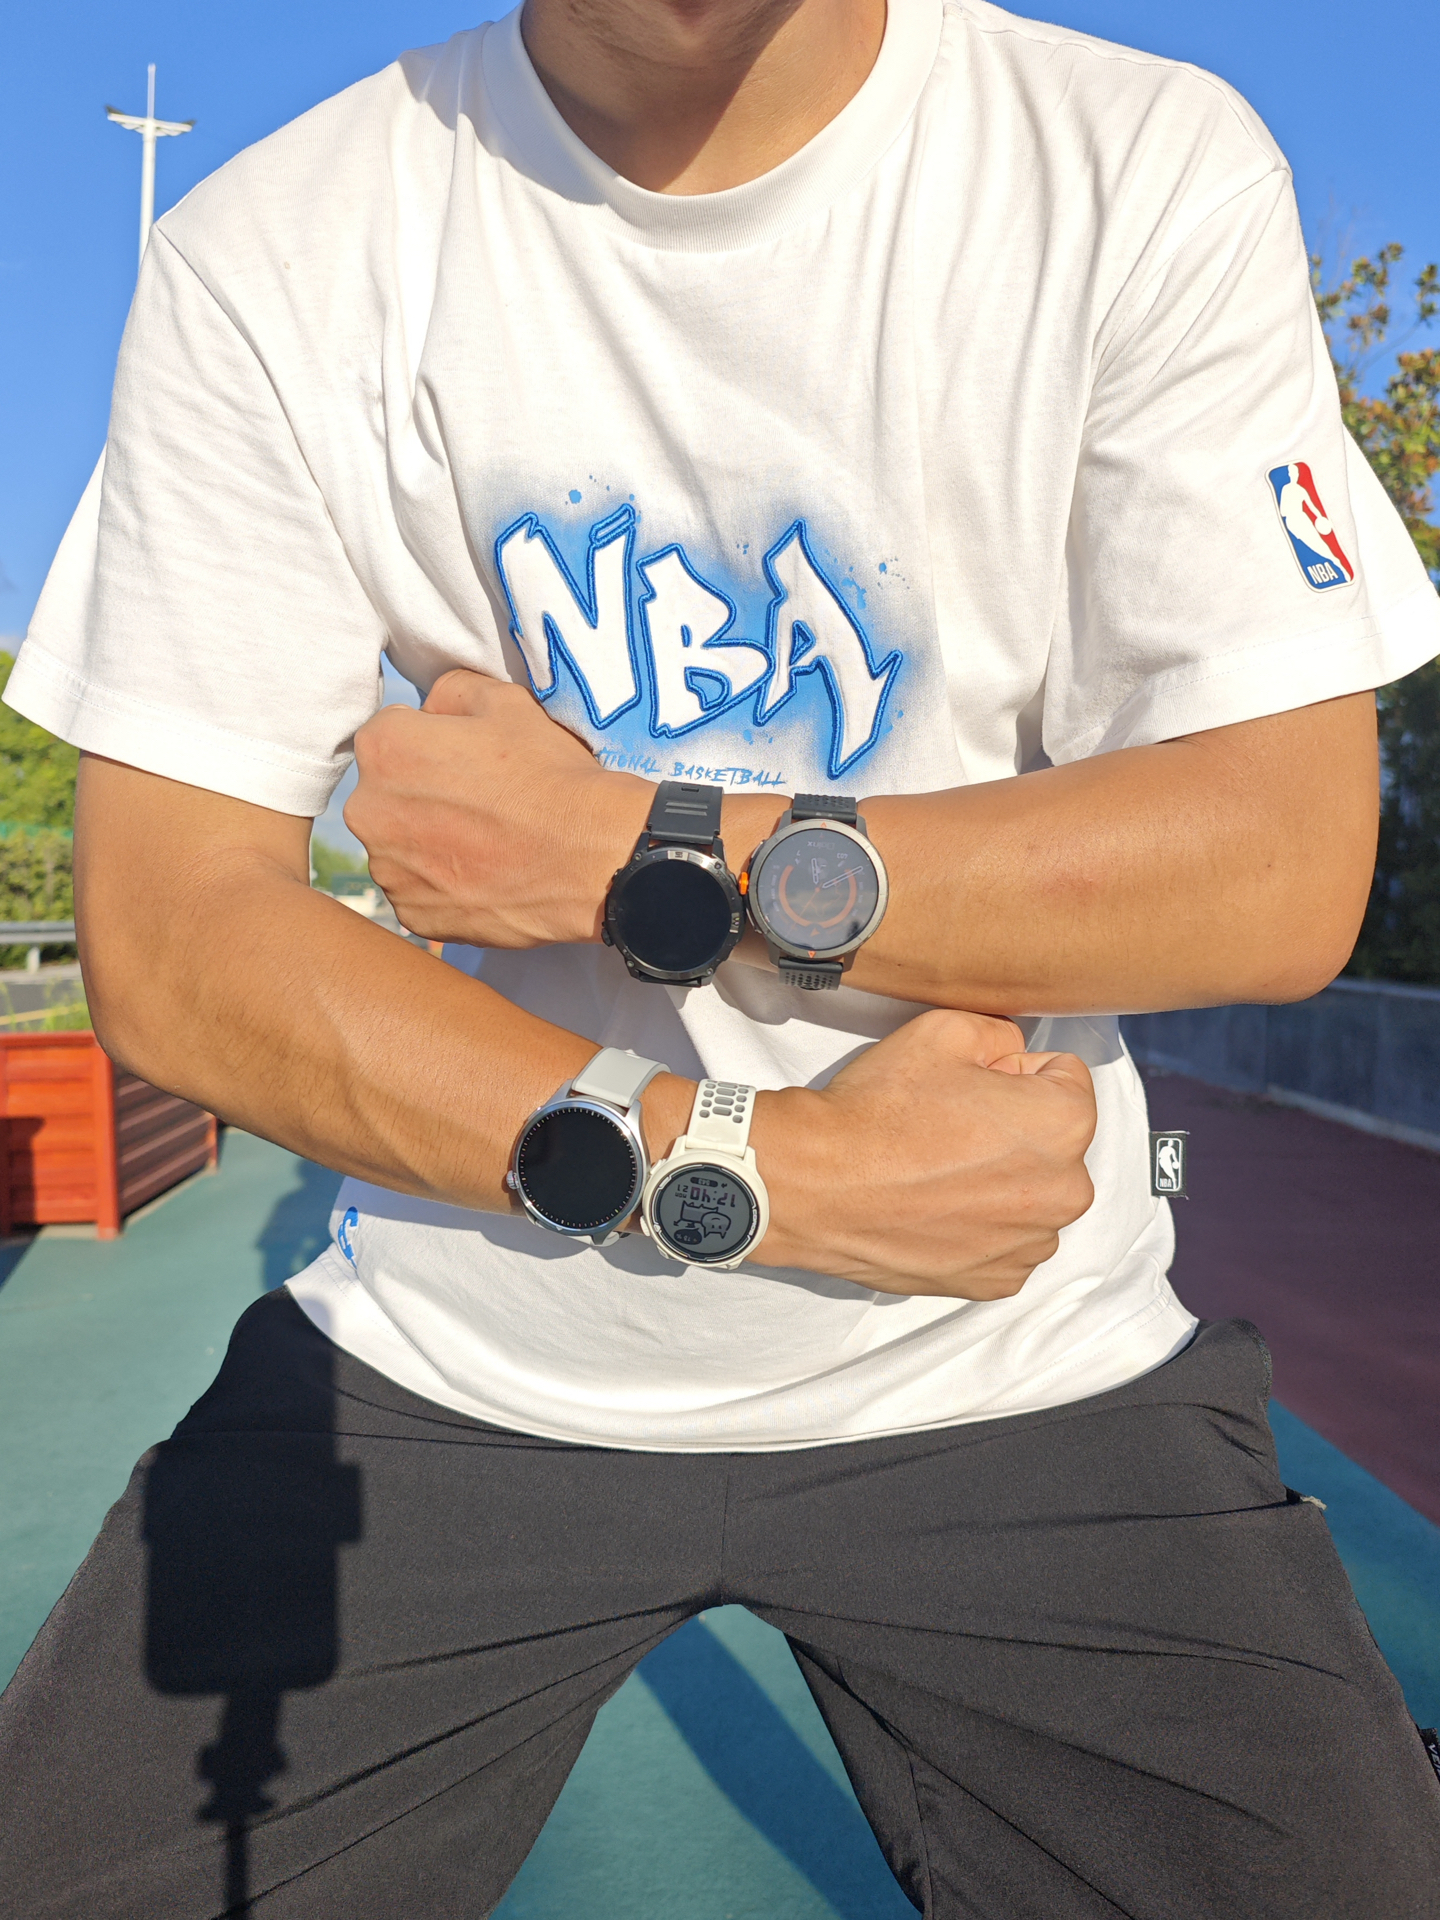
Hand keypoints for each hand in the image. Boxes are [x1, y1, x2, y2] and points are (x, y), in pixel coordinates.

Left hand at [345, 672, 652, 945]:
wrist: (589, 858)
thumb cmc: (549, 776)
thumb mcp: (507, 702)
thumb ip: (452, 692)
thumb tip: (431, 709)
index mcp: (383, 749)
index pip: (389, 734)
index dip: (431, 742)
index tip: (467, 759)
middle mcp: (368, 811)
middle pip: (386, 794)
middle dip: (421, 794)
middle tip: (479, 803)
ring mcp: (388, 870)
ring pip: (400, 846)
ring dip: (429, 842)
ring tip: (485, 843)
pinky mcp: (412, 915)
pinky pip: (419, 892)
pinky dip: (444, 886)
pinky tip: (484, 877)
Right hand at [751, 1009, 1095, 1297]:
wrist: (815, 1185)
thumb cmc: (878, 1110)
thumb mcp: (942, 1031)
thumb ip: (1001, 1033)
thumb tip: (1014, 1055)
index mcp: (1065, 1124)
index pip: (1065, 1078)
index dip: (1011, 1072)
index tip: (968, 1086)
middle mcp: (1065, 1192)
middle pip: (1053, 1143)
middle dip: (1015, 1130)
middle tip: (949, 1127)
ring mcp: (1031, 1244)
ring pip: (1032, 1195)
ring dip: (1000, 1182)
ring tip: (937, 1171)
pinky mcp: (996, 1281)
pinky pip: (1006, 1241)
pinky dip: (979, 1226)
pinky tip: (934, 1208)